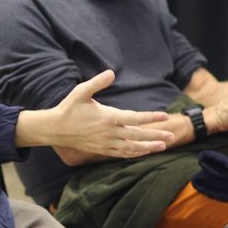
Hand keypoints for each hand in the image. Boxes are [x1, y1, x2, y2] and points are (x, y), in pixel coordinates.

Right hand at [23, 70, 174, 158]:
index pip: (135, 118)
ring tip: (164, 146)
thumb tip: (112, 73)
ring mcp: (106, 143)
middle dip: (157, 136)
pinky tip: (144, 152)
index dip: (151, 117)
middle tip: (172, 136)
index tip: (165, 116)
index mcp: (108, 117)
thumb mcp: (81, 91)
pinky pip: (123, 154)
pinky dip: (135, 154)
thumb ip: (98, 82)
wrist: (55, 129)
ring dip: (149, 147)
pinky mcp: (102, 150)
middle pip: (138, 135)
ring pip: (133, 148)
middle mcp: (110, 133)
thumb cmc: (69, 108)